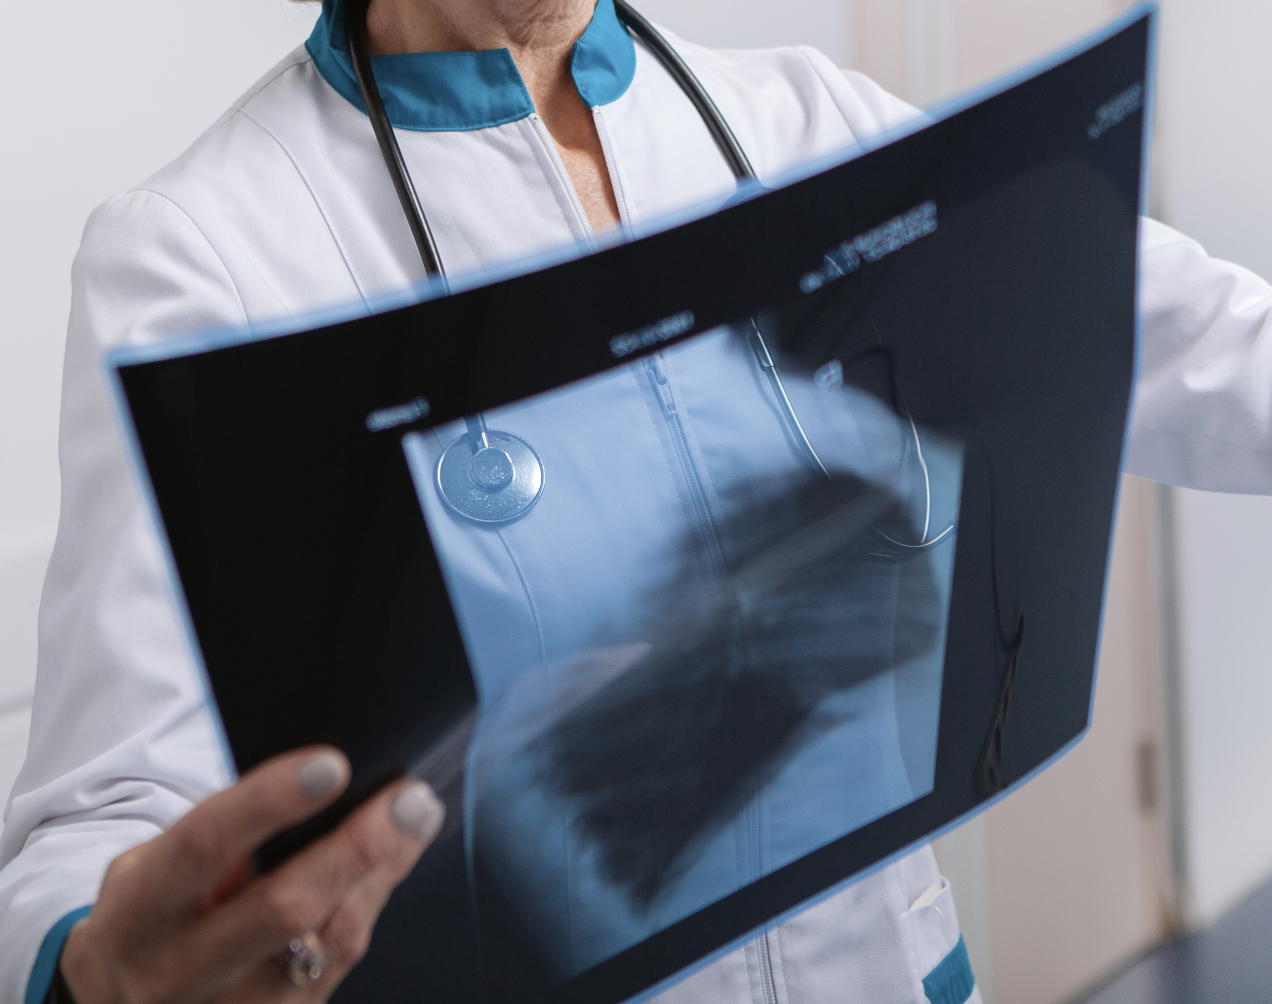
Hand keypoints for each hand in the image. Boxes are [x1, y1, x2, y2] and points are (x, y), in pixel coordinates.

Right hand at [60, 747, 443, 1003]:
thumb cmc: (153, 915)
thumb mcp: (151, 869)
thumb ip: (218, 835)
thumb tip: (318, 785)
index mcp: (138, 915)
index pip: (204, 847)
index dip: (268, 803)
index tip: (330, 766)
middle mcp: (181, 971)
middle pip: (283, 909)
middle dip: (356, 848)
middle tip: (407, 799)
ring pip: (328, 941)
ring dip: (383, 871)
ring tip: (417, 815)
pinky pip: (340, 962)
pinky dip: (373, 901)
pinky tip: (396, 858)